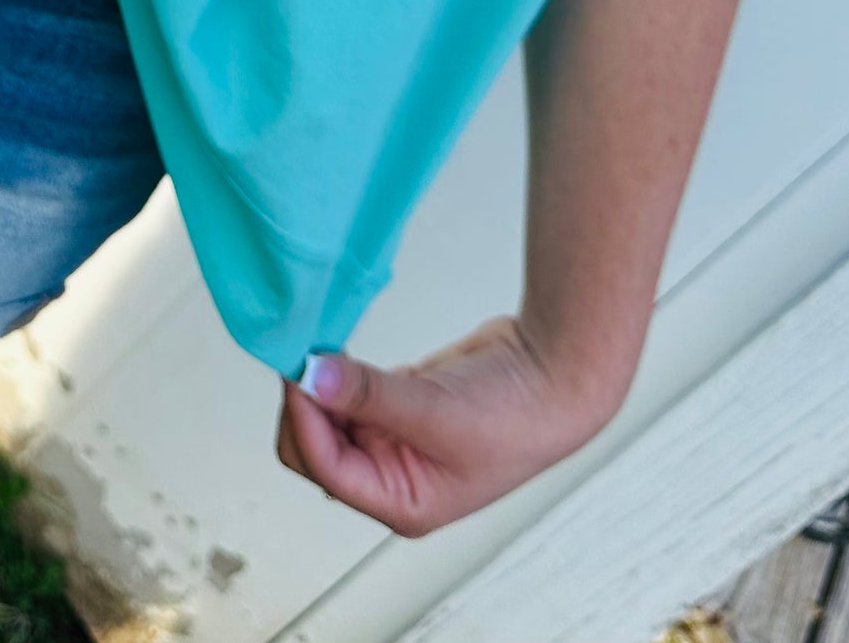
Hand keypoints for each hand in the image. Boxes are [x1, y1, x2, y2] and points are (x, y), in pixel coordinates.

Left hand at [276, 314, 621, 535]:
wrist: (552, 376)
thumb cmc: (515, 417)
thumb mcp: (435, 409)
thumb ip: (368, 394)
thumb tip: (312, 376)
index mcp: (400, 503)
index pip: (325, 467)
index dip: (304, 418)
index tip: (296, 370)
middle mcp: (390, 478)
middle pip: (313, 447)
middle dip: (304, 405)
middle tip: (300, 355)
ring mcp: (390, 439)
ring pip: (324, 417)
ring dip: (315, 385)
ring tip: (314, 346)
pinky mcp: (393, 404)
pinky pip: (344, 392)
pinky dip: (334, 372)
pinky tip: (331, 349)